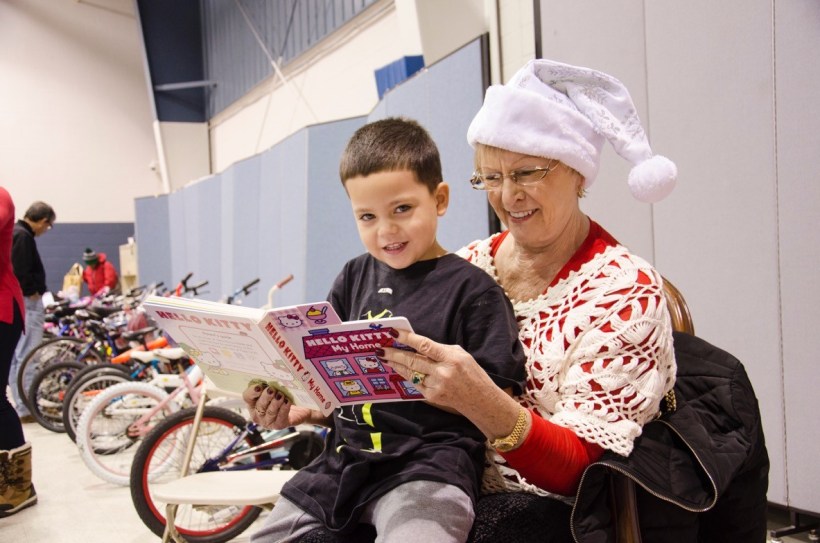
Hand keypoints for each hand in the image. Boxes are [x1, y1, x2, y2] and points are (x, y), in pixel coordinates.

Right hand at [242, 383, 315, 428]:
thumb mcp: (275, 388)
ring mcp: (267, 421)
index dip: (252, 392)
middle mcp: (257, 414)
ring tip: (281, 395)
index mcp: (252, 403)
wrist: (299, 409)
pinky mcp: (278, 425)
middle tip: (272, 389)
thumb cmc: (282, 396)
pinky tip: (287, 402)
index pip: (247, 397)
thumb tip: (272, 375)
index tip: (259, 386)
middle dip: (265, 397)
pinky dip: (284, 408)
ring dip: (275, 403)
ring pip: (270, 412)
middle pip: (259, 405)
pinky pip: (280, 417)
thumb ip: (270, 384)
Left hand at [381, 329, 500, 412]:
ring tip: (385, 358)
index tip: (394, 333)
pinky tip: (398, 369)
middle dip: (395, 353)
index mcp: (451, 358)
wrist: (480, 400)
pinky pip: (415, 383)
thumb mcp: (461, 355)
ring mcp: (436, 386)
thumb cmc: (472, 373)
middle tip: (381, 348)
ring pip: (411, 372)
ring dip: (396, 365)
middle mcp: (443, 372)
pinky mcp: (432, 396)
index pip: (425, 345)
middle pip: (413, 360)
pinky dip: (406, 375)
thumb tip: (419, 345)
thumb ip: (441, 349)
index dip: (408, 338)